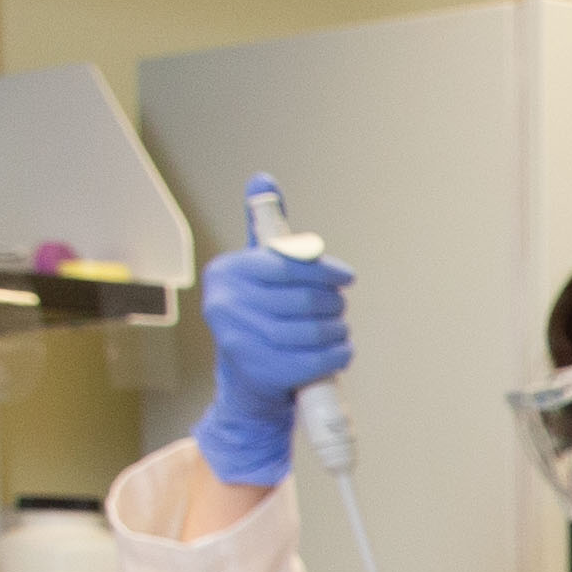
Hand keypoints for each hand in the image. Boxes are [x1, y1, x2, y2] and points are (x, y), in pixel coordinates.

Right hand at [199, 177, 350, 488]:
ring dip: (338, 331)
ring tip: (334, 333)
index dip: (325, 270)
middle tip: (336, 311)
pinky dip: (338, 355)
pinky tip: (336, 353)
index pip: (288, 263)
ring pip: (318, 328)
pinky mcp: (262, 373)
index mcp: (226, 273)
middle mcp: (225, 304)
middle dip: (334, 305)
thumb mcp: (257, 276)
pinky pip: (321, 357)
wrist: (246, 391)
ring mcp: (240, 341)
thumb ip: (266, 233)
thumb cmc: (260, 324)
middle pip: (308, 297)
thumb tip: (262, 180)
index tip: (346, 279)